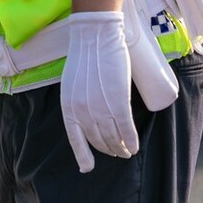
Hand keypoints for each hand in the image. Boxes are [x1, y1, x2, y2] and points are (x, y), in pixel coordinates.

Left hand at [60, 11, 138, 172]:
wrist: (95, 35)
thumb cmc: (85, 54)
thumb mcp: (72, 83)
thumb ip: (77, 100)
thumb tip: (86, 113)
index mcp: (68, 107)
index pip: (75, 140)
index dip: (83, 156)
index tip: (88, 167)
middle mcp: (82, 112)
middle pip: (98, 140)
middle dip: (109, 149)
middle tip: (118, 150)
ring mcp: (100, 108)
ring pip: (113, 138)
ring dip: (121, 147)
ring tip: (127, 150)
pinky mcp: (118, 102)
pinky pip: (126, 130)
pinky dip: (131, 141)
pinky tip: (134, 146)